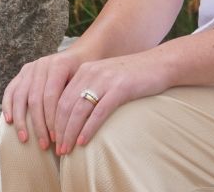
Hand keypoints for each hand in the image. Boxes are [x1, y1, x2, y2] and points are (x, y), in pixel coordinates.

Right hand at [1, 50, 85, 151]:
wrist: (79, 56)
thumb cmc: (84, 74)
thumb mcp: (85, 82)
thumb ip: (75, 98)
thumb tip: (71, 128)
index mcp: (59, 64)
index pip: (51, 95)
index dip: (52, 119)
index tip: (55, 138)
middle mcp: (42, 64)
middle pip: (35, 98)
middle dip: (38, 124)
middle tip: (43, 144)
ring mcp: (30, 68)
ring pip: (20, 96)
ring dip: (21, 120)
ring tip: (24, 138)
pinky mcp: (22, 72)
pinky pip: (11, 90)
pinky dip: (8, 105)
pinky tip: (9, 120)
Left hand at [52, 52, 169, 155]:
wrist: (160, 63)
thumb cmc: (134, 75)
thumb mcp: (107, 78)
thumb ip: (91, 89)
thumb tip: (75, 115)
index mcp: (84, 70)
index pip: (60, 98)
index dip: (52, 120)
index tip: (52, 138)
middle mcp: (90, 73)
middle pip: (65, 105)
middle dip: (58, 130)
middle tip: (57, 149)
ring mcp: (105, 80)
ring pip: (79, 110)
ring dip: (70, 133)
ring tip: (66, 150)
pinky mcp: (120, 88)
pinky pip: (99, 112)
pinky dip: (88, 129)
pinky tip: (83, 142)